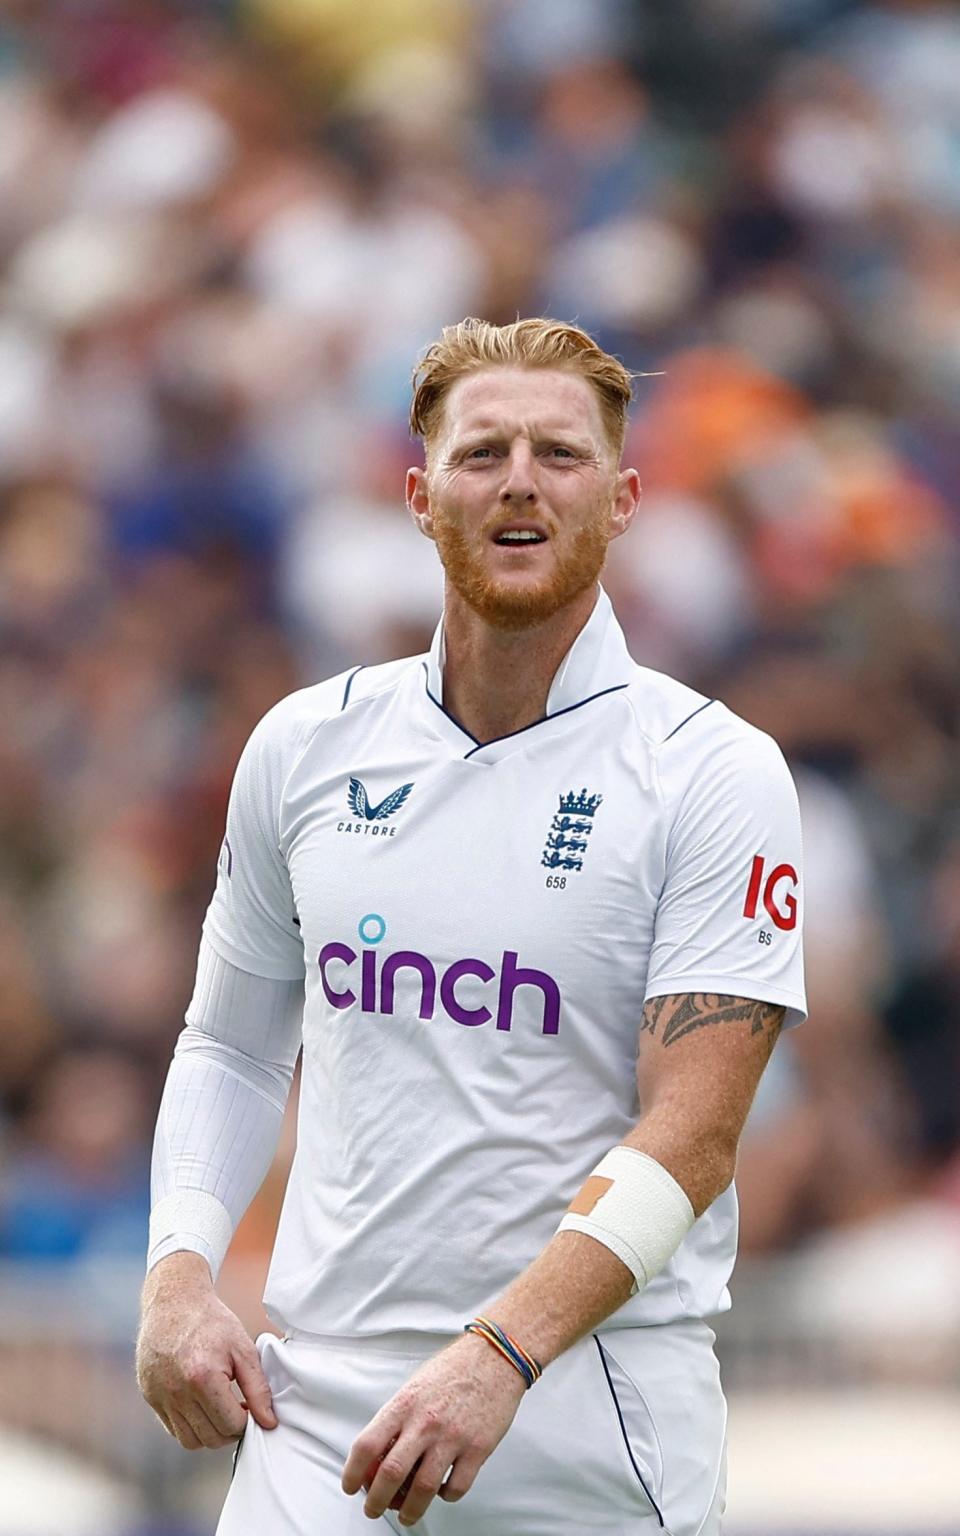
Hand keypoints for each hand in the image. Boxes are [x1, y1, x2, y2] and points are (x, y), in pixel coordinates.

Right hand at [136, 1251, 277, 1450]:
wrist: (174, 1301)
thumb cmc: (210, 1321)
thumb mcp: (243, 1348)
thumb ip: (259, 1388)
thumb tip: (269, 1422)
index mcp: (203, 1378)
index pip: (231, 1425)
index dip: (247, 1421)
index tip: (249, 1408)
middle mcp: (177, 1392)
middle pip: (211, 1438)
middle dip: (229, 1430)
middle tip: (237, 1410)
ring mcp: (160, 1397)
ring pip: (190, 1441)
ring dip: (209, 1432)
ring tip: (219, 1409)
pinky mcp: (149, 1397)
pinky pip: (172, 1428)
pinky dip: (189, 1425)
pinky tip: (200, 1404)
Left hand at [341, 1331, 527, 1526]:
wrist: (495, 1356)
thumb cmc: (454, 1369)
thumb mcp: (415, 1386)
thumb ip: (398, 1419)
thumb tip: (381, 1454)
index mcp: (404, 1404)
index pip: (367, 1444)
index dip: (352, 1472)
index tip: (350, 1486)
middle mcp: (425, 1422)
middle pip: (390, 1474)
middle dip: (376, 1501)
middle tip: (373, 1509)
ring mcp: (452, 1437)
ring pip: (422, 1489)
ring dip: (410, 1510)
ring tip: (406, 1514)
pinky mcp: (478, 1448)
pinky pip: (457, 1487)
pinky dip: (446, 1497)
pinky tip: (443, 1492)